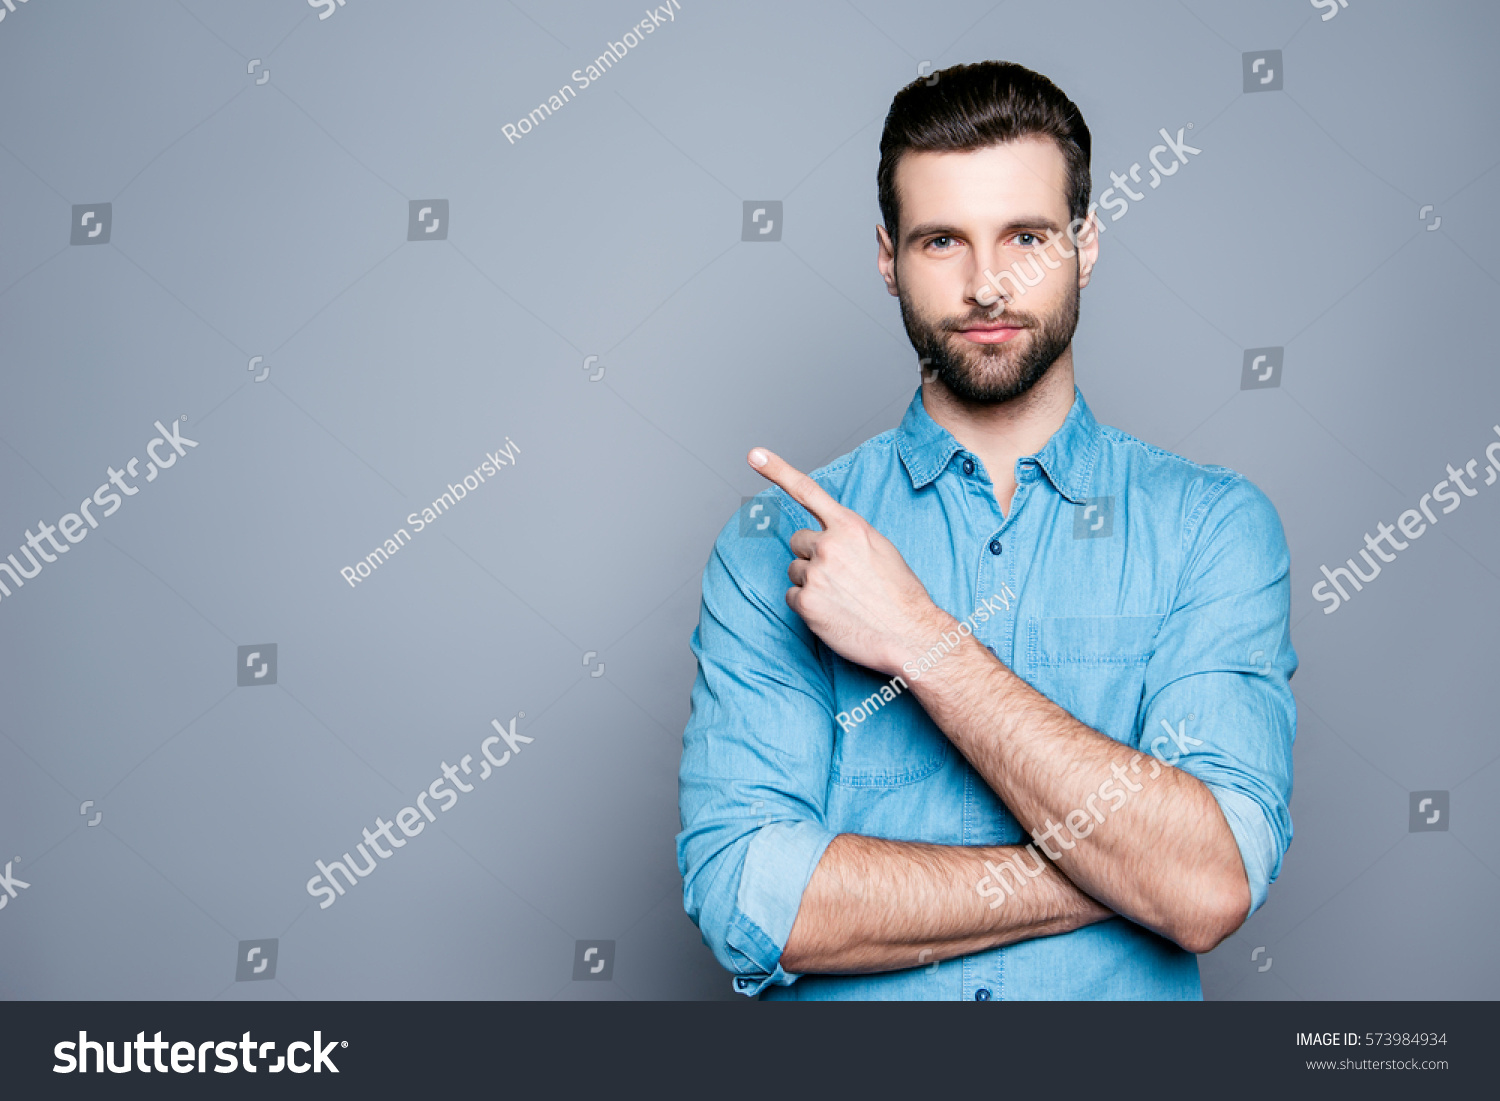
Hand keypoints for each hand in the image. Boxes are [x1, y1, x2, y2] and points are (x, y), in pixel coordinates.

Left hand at [748, 447, 951, 676]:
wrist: (910, 633)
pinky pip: (792, 596)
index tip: (753, 454)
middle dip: (812, 555)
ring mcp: (815, 574)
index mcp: (850, 526)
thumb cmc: (900, 593)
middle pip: (798, 541)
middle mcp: (829, 545)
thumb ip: (850, 536)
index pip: (808, 491)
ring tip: (842, 596)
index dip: (777, 470)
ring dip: (811, 581)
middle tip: (840, 576)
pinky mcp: (806, 602)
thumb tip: (827, 537)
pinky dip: (807, 605)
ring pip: (795, 570)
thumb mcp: (881, 548)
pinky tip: (833, 612)